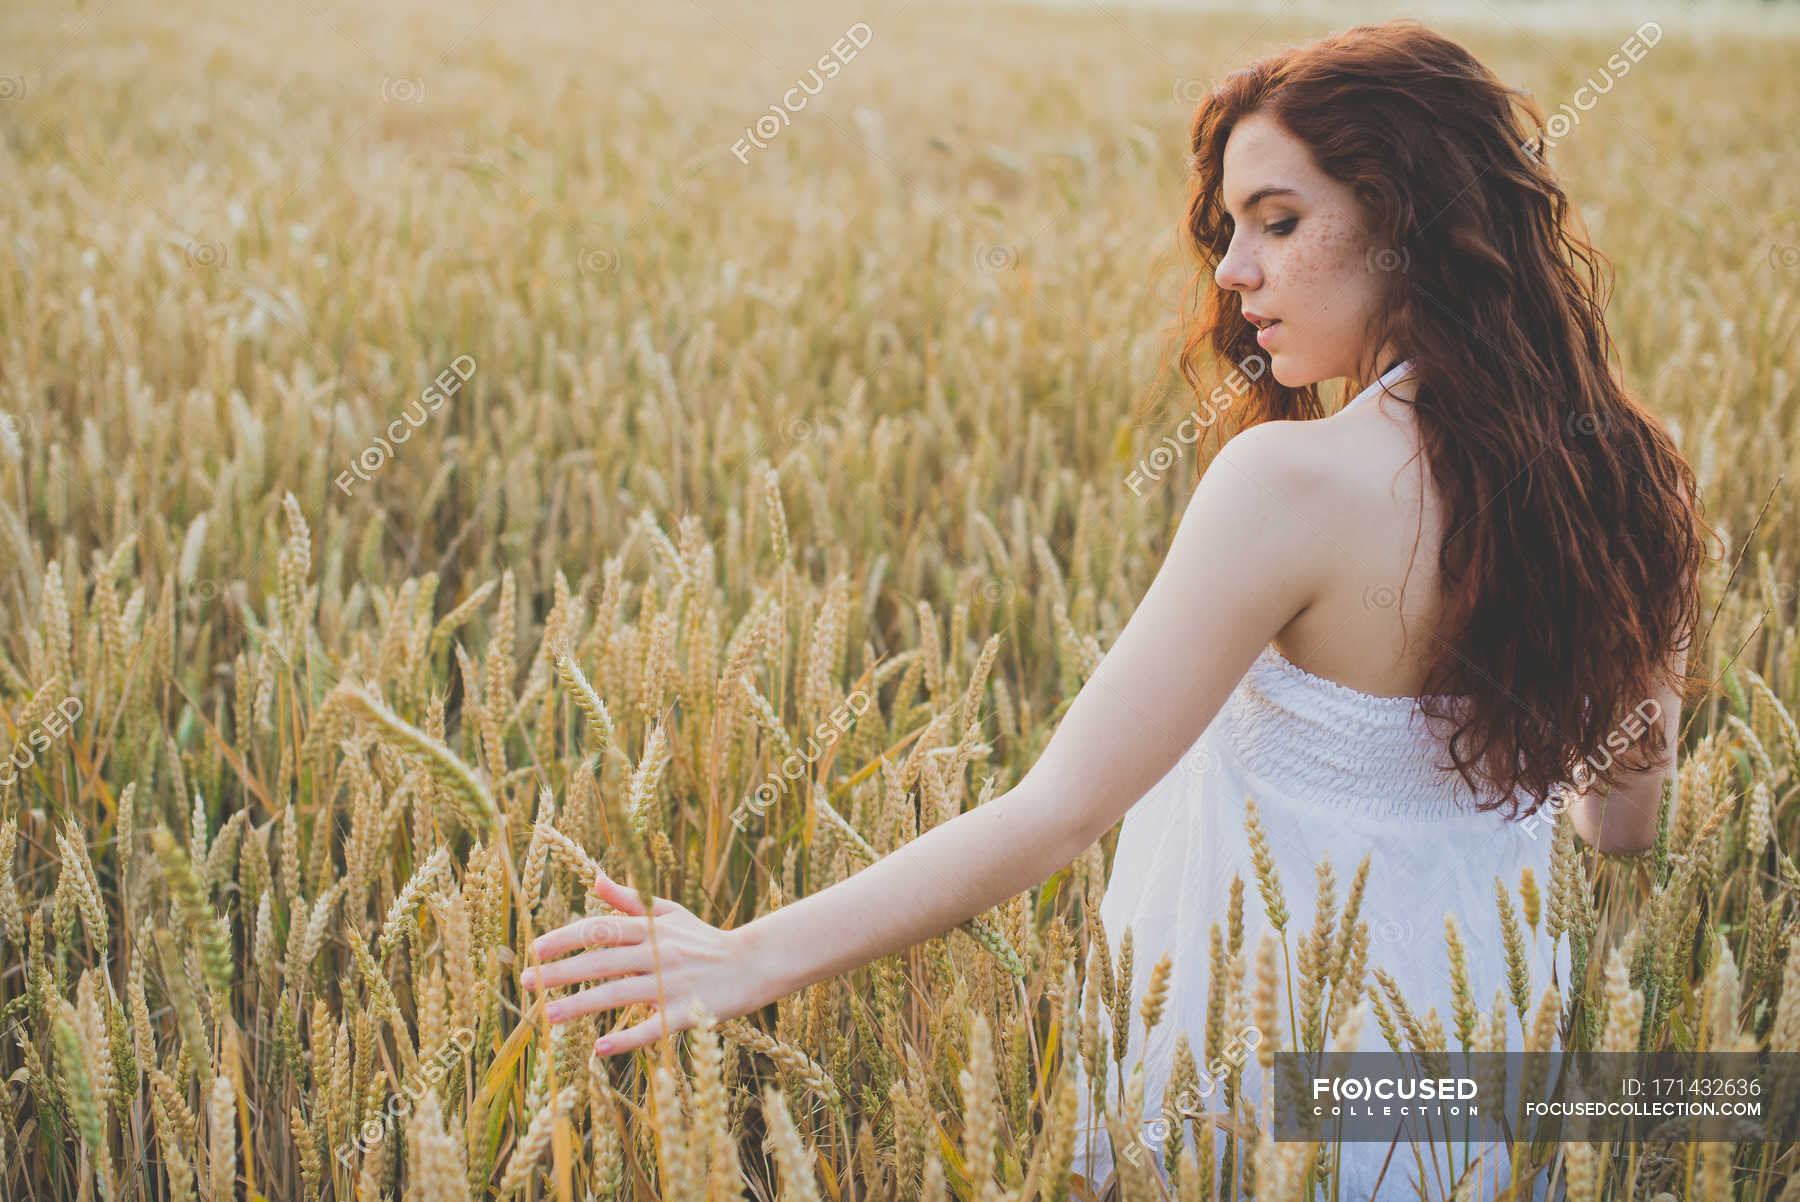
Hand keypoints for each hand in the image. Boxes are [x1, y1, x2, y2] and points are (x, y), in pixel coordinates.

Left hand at [521, 869, 766, 1056]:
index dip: (566, 938)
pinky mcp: (686, 1013)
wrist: (754, 964)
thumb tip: (596, 879)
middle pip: (603, 961)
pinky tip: (599, 1050)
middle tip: (526, 982)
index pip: (601, 930)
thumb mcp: (670, 913)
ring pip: (620, 994)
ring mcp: (672, 984)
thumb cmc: (705, 939)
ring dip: (581, 1005)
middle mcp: (658, 953)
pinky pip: (652, 1028)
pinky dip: (627, 1039)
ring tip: (547, 1016)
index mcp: (652, 928)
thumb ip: (630, 900)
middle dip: (562, 972)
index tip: (534, 949)